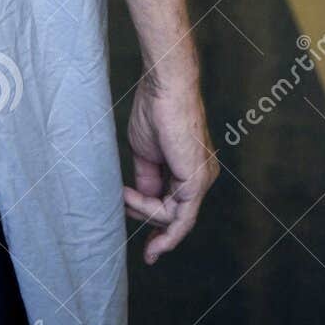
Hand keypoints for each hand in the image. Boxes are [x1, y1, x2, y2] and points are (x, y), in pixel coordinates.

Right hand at [124, 74, 217, 264]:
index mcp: (189, 169)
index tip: (126, 210)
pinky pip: (182, 219)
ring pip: (174, 219)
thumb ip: (147, 179)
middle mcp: (200, 177)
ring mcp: (201, 181)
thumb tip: (143, 198)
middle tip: (122, 204)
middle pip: (173, 214)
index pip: (172, 203)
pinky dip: (165, 232)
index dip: (149, 214)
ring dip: (144, 213)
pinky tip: (147, 234)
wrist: (164, 90)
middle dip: (147, 219)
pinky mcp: (196, 183)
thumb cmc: (154, 111)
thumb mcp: (145, 153)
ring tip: (125, 195)